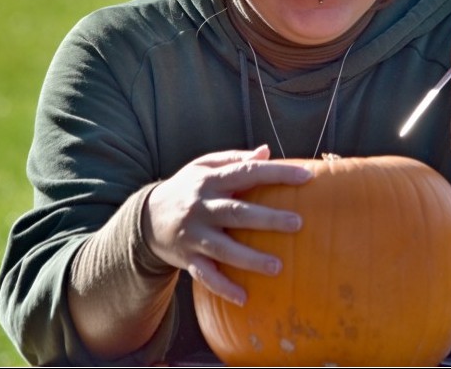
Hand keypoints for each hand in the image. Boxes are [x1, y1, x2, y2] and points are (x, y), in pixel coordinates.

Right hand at [142, 145, 311, 305]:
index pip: (247, 172)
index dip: (276, 173)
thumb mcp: (203, 167)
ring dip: (250, 259)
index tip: (305, 177)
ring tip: (278, 267)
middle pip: (237, 213)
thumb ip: (234, 159)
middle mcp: (202, 207)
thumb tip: (266, 151)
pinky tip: (243, 298)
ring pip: (223, 249)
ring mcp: (194, 235)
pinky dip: (223, 288)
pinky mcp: (187, 258)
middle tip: (297, 224)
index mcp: (210, 180)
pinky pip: (205, 276)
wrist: (145, 218)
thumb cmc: (186, 188)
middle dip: (267, 219)